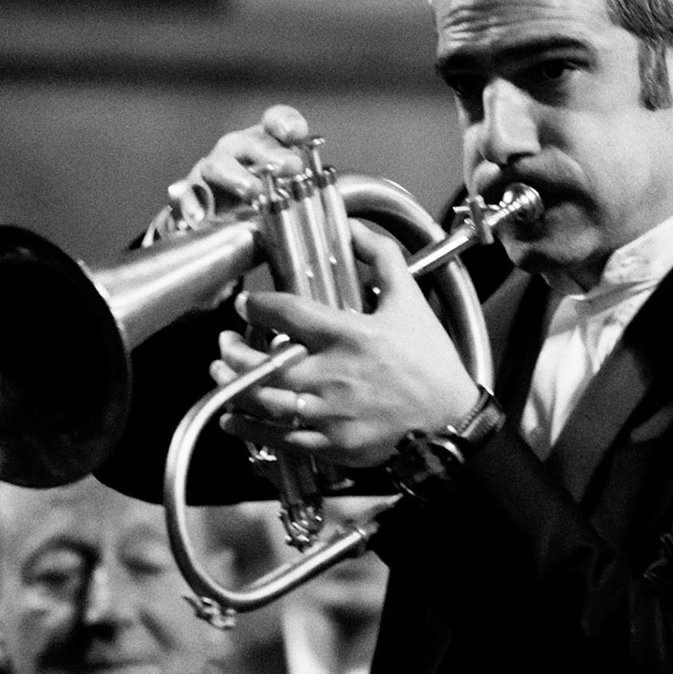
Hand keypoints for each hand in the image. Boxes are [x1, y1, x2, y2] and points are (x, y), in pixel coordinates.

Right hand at [164, 105, 313, 224]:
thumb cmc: (259, 194)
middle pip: (252, 143)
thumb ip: (304, 186)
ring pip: (221, 166)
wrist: (217, 216)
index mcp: (265, 142)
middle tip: (291, 167)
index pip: (276, 121)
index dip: (287, 123)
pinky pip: (187, 194)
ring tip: (253, 191)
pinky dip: (190, 201)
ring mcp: (213, 168)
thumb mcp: (287, 187)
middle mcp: (238, 148)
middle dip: (272, 154)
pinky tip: (200, 214)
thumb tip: (329, 201)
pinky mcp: (193, 192)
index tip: (296, 135)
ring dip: (238, 177)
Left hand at [213, 222, 480, 466]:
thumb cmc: (432, 365)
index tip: (246, 304)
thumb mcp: (411, 302)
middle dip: (233, 351)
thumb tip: (356, 230)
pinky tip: (233, 419)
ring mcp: (329, 413)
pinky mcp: (331, 443)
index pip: (288, 313)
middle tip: (226, 342)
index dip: (257, 305)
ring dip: (233, 386)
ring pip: (263, 401)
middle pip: (263, 363)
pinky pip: (278, 438)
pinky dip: (248, 428)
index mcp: (349, 336)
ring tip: (221, 373)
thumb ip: (383, 259)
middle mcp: (333, 375)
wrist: (451, 422)